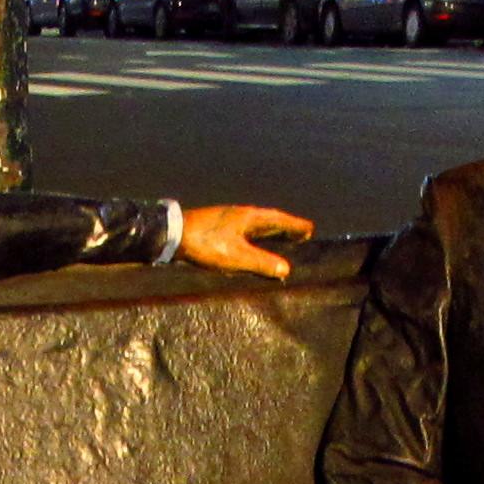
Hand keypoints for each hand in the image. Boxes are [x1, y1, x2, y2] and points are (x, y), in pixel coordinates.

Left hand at [178, 203, 316, 278]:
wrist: (173, 235)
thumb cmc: (205, 244)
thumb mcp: (237, 257)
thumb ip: (262, 263)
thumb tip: (286, 269)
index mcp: (249, 217)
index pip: (279, 220)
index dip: (295, 226)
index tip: (310, 230)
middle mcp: (241, 213)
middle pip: (269, 220)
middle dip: (286, 228)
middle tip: (301, 235)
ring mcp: (228, 218)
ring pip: (256, 224)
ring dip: (271, 232)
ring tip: (281, 240)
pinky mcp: (217, 225)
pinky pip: (245, 229)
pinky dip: (256, 236)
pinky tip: (251, 243)